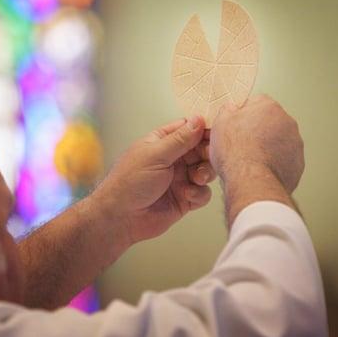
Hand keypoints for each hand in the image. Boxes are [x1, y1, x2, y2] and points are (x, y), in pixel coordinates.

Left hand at [90, 116, 214, 244]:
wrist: (121, 218)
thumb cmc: (130, 182)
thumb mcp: (156, 155)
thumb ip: (180, 139)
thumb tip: (199, 119)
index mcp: (162, 143)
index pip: (189, 129)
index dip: (203, 130)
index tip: (216, 134)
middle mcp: (173, 159)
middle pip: (201, 150)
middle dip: (207, 153)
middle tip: (208, 157)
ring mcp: (179, 179)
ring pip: (205, 171)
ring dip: (205, 173)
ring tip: (196, 178)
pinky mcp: (184, 199)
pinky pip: (202, 193)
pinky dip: (199, 193)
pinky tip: (187, 195)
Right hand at [210, 94, 303, 192]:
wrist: (252, 182)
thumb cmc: (237, 153)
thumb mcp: (220, 123)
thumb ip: (228, 110)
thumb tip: (231, 109)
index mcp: (268, 107)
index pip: (255, 102)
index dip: (242, 115)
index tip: (235, 126)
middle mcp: (286, 122)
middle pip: (269, 122)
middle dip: (257, 131)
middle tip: (241, 144)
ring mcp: (295, 143)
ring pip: (278, 141)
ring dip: (267, 148)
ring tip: (250, 160)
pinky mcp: (297, 164)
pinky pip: (284, 160)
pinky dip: (274, 164)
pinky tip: (260, 170)